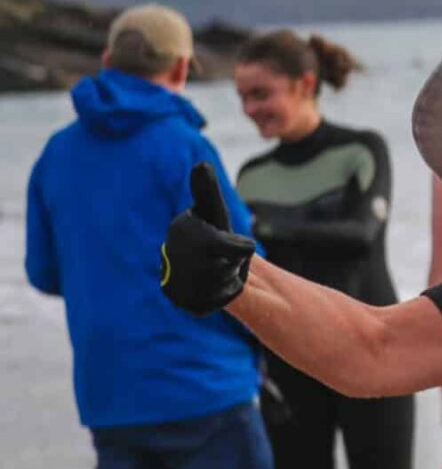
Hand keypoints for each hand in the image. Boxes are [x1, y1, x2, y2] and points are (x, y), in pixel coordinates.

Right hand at [162, 163, 253, 315]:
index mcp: (183, 230)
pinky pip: (221, 302)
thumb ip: (208, 190)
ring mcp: (177, 283)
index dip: (240, 246)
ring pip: (227, 285)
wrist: (194, 264)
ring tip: (214, 269)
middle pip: (232, 267)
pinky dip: (223, 295)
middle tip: (220, 256)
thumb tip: (201, 164)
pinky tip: (211, 286)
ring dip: (228, 278)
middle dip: (233, 263)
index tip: (223, 239)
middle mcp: (174, 258)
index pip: (241, 249)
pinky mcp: (187, 304)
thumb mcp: (212, 211)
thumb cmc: (208, 231)